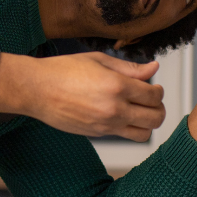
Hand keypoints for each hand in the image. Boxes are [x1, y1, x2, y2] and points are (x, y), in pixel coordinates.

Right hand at [0, 51, 164, 141]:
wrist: (37, 89)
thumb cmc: (62, 70)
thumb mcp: (99, 61)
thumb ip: (129, 67)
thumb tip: (153, 68)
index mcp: (116, 85)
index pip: (154, 95)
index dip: (158, 90)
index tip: (153, 86)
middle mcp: (114, 108)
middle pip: (155, 117)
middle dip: (159, 108)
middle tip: (151, 100)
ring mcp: (106, 124)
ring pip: (145, 133)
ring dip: (148, 123)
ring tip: (141, 112)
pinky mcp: (98, 134)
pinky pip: (126, 136)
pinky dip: (131, 129)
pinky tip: (123, 116)